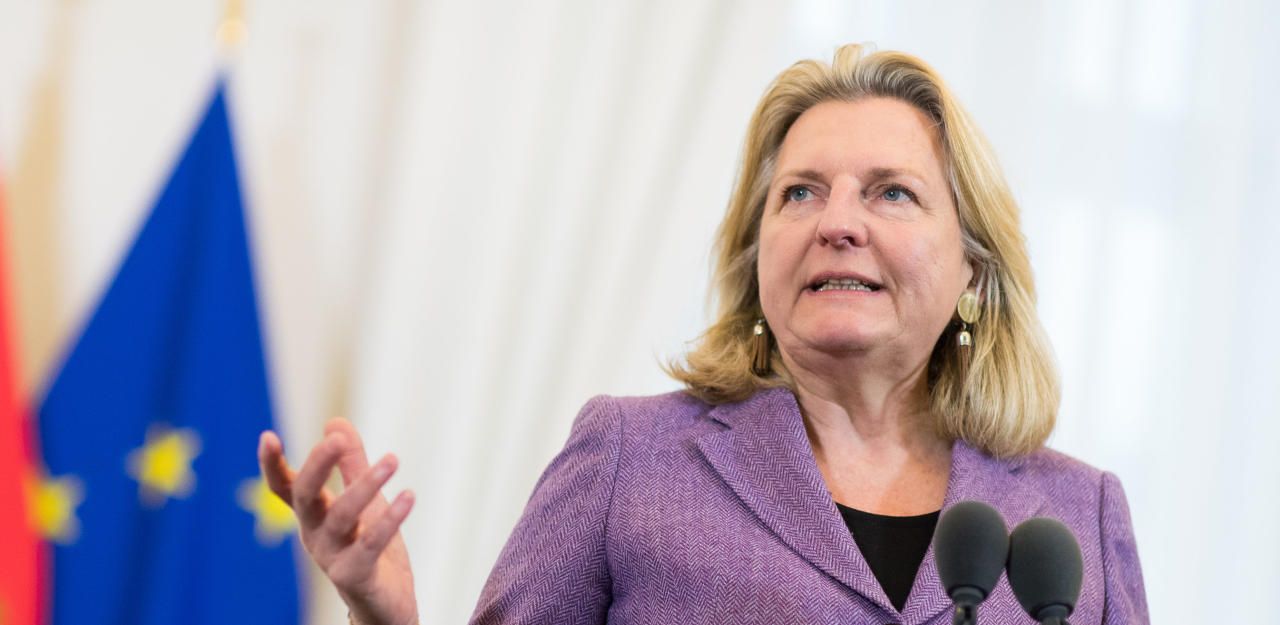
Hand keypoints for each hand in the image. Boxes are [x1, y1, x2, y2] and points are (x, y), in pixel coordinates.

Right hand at [258, 419, 417, 624]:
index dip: (273, 465)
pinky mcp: (356, 577)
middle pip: (306, 497)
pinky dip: (390, 519)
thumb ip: (350, 464)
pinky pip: (371, 544)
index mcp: (313, 515)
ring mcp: (332, 558)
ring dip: (366, 485)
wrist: (385, 607)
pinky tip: (409, 496)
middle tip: (336, 439)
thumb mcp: (363, 501)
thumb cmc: (369, 550)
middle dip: (317, 466)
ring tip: (393, 459)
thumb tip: (335, 422)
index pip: (285, 487)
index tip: (268, 436)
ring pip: (342, 517)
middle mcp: (315, 535)